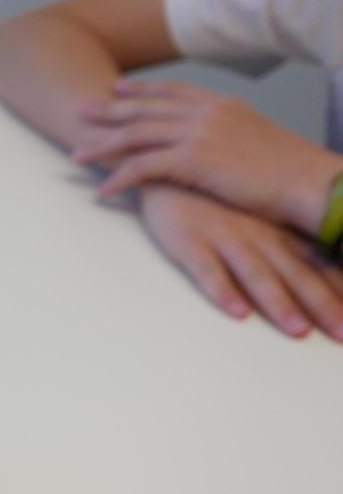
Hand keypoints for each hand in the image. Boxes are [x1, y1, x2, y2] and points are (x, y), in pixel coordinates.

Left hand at [74, 80, 342, 233]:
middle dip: (110, 110)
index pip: (174, 92)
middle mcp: (207, 114)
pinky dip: (118, 178)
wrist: (307, 181)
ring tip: (77, 154)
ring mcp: (199, 135)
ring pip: (137, 135)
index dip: (142, 90)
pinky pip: (143, 168)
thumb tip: (212, 148)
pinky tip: (101, 190)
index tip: (117, 88)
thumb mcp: (253, 141)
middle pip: (147, 109)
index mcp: (222, 106)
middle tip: (81, 112)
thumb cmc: (286, 170)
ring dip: (103, 146)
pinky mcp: (194, 161)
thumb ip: (226, 137)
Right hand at [137, 183, 342, 339]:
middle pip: (297, 275)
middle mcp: (259, 234)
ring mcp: (225, 237)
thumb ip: (281, 237)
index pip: (319, 263)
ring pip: (258, 274)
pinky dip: (223, 290)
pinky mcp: (190, 241)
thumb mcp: (253, 209)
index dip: (341, 291)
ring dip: (280, 304)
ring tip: (299, 332)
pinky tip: (237, 311)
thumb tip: (311, 263)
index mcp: (277, 229)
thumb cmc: (211, 192)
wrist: (167, 162)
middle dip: (324, 306)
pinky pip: (207, 269)